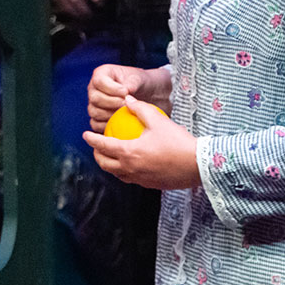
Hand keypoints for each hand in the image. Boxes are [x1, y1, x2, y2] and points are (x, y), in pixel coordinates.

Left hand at [81, 94, 199, 189]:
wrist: (198, 165)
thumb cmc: (177, 141)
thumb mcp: (158, 120)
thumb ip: (140, 109)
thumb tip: (127, 100)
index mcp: (129, 152)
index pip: (103, 146)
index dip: (92, 140)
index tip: (85, 135)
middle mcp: (130, 168)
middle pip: (105, 164)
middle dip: (97, 155)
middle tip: (98, 146)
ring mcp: (139, 179)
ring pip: (117, 173)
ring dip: (110, 165)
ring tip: (112, 156)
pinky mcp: (150, 184)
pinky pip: (131, 178)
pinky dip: (125, 171)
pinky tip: (131, 164)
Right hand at [87, 63, 170, 127]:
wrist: (144, 94)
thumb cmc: (139, 83)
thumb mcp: (139, 78)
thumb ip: (133, 82)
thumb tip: (127, 91)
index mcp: (101, 74)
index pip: (99, 81)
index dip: (111, 88)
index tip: (126, 92)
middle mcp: (94, 89)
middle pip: (95, 98)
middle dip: (112, 103)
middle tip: (127, 104)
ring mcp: (93, 104)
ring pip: (94, 112)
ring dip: (110, 115)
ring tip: (125, 113)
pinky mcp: (97, 117)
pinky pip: (95, 124)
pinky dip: (106, 126)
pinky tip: (120, 124)